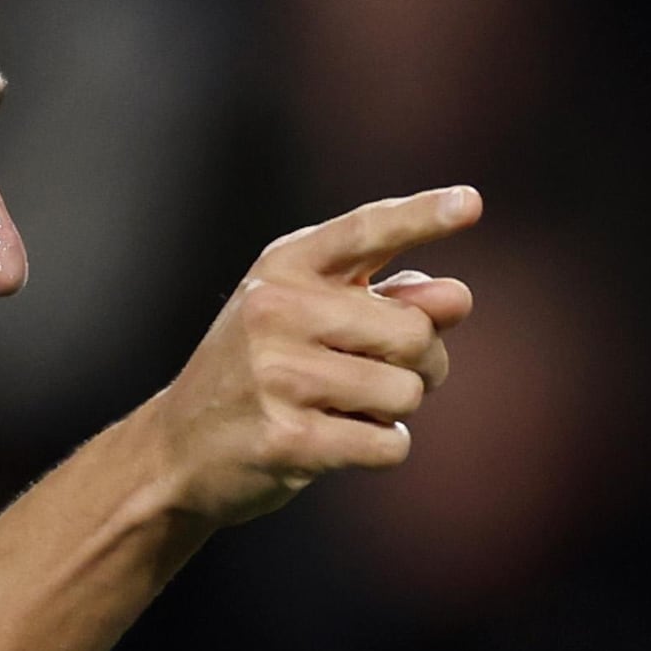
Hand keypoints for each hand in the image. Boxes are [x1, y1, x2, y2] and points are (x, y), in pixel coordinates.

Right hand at [149, 189, 480, 527]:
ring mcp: (277, 376)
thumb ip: (390, 298)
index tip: (472, 203)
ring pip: (407, 392)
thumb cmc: (266, 370)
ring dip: (397, 409)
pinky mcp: (287, 439)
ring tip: (349, 408)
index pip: (366, 231)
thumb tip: (457, 297)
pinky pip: (388, 444)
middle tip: (392, 372)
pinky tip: (340, 442)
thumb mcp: (313, 314)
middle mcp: (276, 310)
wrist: (179, 448)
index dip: (423, 216)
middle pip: (414, 332)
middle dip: (425, 361)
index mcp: (286, 266)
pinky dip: (382, 447)